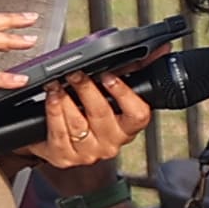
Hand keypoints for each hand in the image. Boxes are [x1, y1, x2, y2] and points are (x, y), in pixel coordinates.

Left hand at [25, 74, 150, 178]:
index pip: (138, 114)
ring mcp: (88, 153)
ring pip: (78, 123)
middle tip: (75, 74)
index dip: (124, 94)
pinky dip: (53, 111)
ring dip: (65, 99)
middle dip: (86, 89)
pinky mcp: (64, 157)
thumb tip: (157, 50)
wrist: (56, 140)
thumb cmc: (87, 114)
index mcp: (127, 129)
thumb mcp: (110, 95)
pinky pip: (59, 132)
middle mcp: (110, 144)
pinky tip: (51, 99)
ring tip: (57, 84)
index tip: (109, 76)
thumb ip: (131, 72)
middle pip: (101, 115)